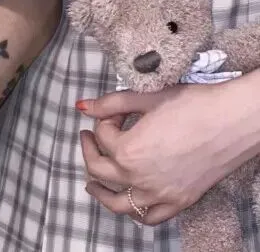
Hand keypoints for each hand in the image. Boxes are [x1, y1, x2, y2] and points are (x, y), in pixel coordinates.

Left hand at [77, 82, 248, 225]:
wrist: (232, 120)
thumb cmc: (192, 104)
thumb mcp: (145, 98)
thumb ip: (110, 103)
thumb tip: (82, 106)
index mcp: (128, 150)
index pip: (102, 134)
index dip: (105, 117)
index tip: (116, 110)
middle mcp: (140, 177)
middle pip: (99, 170)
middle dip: (89, 150)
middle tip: (87, 136)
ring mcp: (160, 194)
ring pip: (118, 204)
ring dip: (100, 192)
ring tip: (91, 182)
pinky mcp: (179, 202)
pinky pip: (149, 217)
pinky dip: (134, 212)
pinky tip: (129, 199)